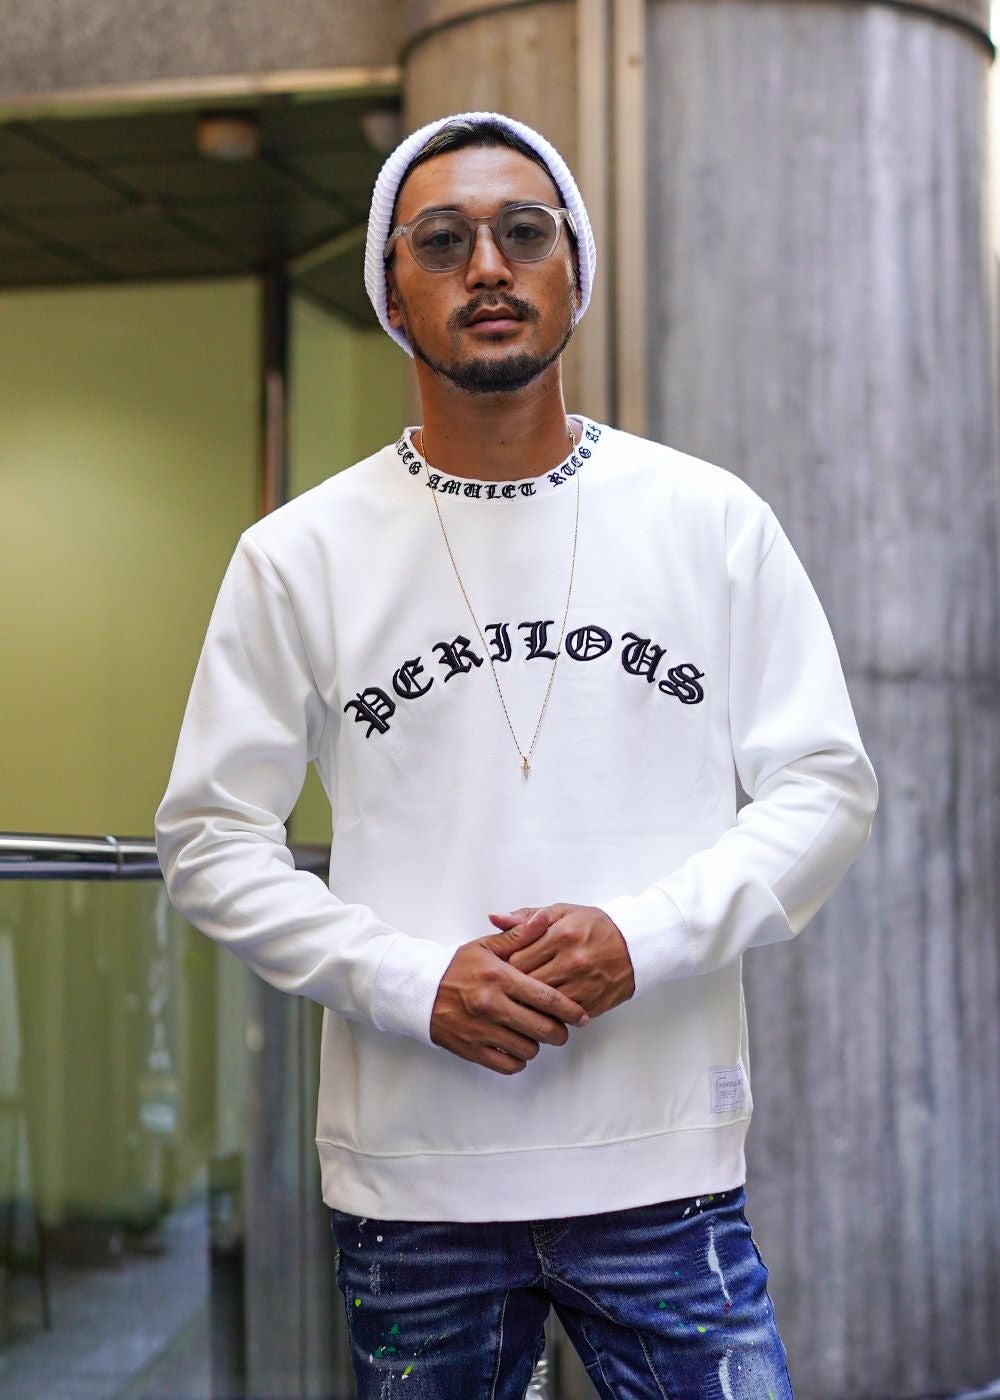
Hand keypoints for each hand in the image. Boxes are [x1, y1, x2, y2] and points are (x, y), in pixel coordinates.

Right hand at [430, 919, 589, 1075]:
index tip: (581, 1016)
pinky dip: (517, 1060)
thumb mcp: (485, 946)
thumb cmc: (455, 967)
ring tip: (534, 1035)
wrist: (418, 990)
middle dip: (559, 1032)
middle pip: (542, 1028)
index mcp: (500, 977)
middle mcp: (492, 1005)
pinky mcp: (471, 1049)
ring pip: (527, 1049)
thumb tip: (544, 919)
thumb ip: (518, 935)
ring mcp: (481, 1029)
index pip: (546, 998)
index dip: (570, 1010)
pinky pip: (507, 1064)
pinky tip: (517, 1048)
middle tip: (561, 1029)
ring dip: (536, 1044)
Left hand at [488, 905, 634, 1018]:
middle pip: (526, 984)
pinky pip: (561, 1016)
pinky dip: (550, 1015)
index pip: (516, 958)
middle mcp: (572, 960)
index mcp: (562, 935)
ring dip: (529, 1004)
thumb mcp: (562, 912)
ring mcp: (583, 985)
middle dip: (513, 987)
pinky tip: (544, 1009)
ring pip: (542, 1004)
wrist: (635, 945)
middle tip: (504, 988)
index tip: (500, 969)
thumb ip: (526, 917)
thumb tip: (494, 918)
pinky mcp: (592, 1004)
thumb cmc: (595, 926)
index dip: (504, 966)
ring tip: (520, 1001)